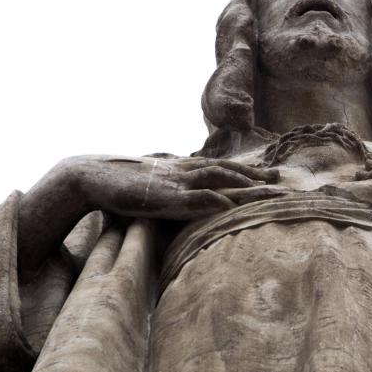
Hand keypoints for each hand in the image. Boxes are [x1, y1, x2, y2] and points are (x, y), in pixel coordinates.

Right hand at [68, 155, 281, 219]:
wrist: (88, 175)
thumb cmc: (117, 183)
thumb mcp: (151, 183)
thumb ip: (169, 186)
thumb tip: (183, 194)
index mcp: (181, 168)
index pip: (221, 167)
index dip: (247, 171)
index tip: (270, 175)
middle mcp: (183, 171)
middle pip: (227, 171)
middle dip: (256, 178)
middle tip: (283, 183)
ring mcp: (174, 182)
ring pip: (217, 179)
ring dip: (245, 185)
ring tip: (269, 192)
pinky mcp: (161, 196)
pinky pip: (191, 197)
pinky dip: (211, 199)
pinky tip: (229, 204)